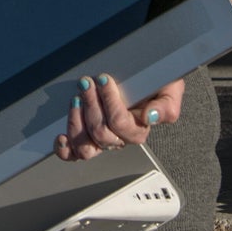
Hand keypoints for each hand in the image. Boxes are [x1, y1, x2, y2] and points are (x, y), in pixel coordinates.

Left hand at [54, 73, 184, 161]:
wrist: (142, 76)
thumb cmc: (155, 82)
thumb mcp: (169, 89)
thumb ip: (166, 106)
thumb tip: (150, 117)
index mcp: (138, 129)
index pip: (121, 124)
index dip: (110, 102)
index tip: (104, 78)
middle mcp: (119, 138)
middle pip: (102, 134)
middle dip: (91, 105)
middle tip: (87, 82)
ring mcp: (100, 139)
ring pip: (86, 147)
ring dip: (77, 121)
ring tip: (77, 99)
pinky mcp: (85, 137)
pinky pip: (73, 154)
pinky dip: (65, 149)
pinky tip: (61, 137)